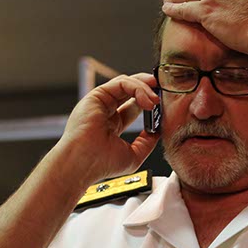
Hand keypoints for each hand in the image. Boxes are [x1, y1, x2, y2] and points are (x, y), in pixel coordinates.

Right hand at [57, 72, 160, 186]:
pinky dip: (137, 87)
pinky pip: (121, 83)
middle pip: (131, 91)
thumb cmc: (101, 164)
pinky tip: (147, 100)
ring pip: (127, 84)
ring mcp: (101, 102)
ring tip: (156, 100)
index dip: (150, 104)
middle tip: (164, 94)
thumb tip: (158, 131)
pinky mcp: (97, 96)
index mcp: (113, 124)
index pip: (135, 106)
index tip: (164, 108)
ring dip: (145, 88)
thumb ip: (146, 142)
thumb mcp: (133, 155)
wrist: (83, 164)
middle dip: (150, 90)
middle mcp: (106, 111)